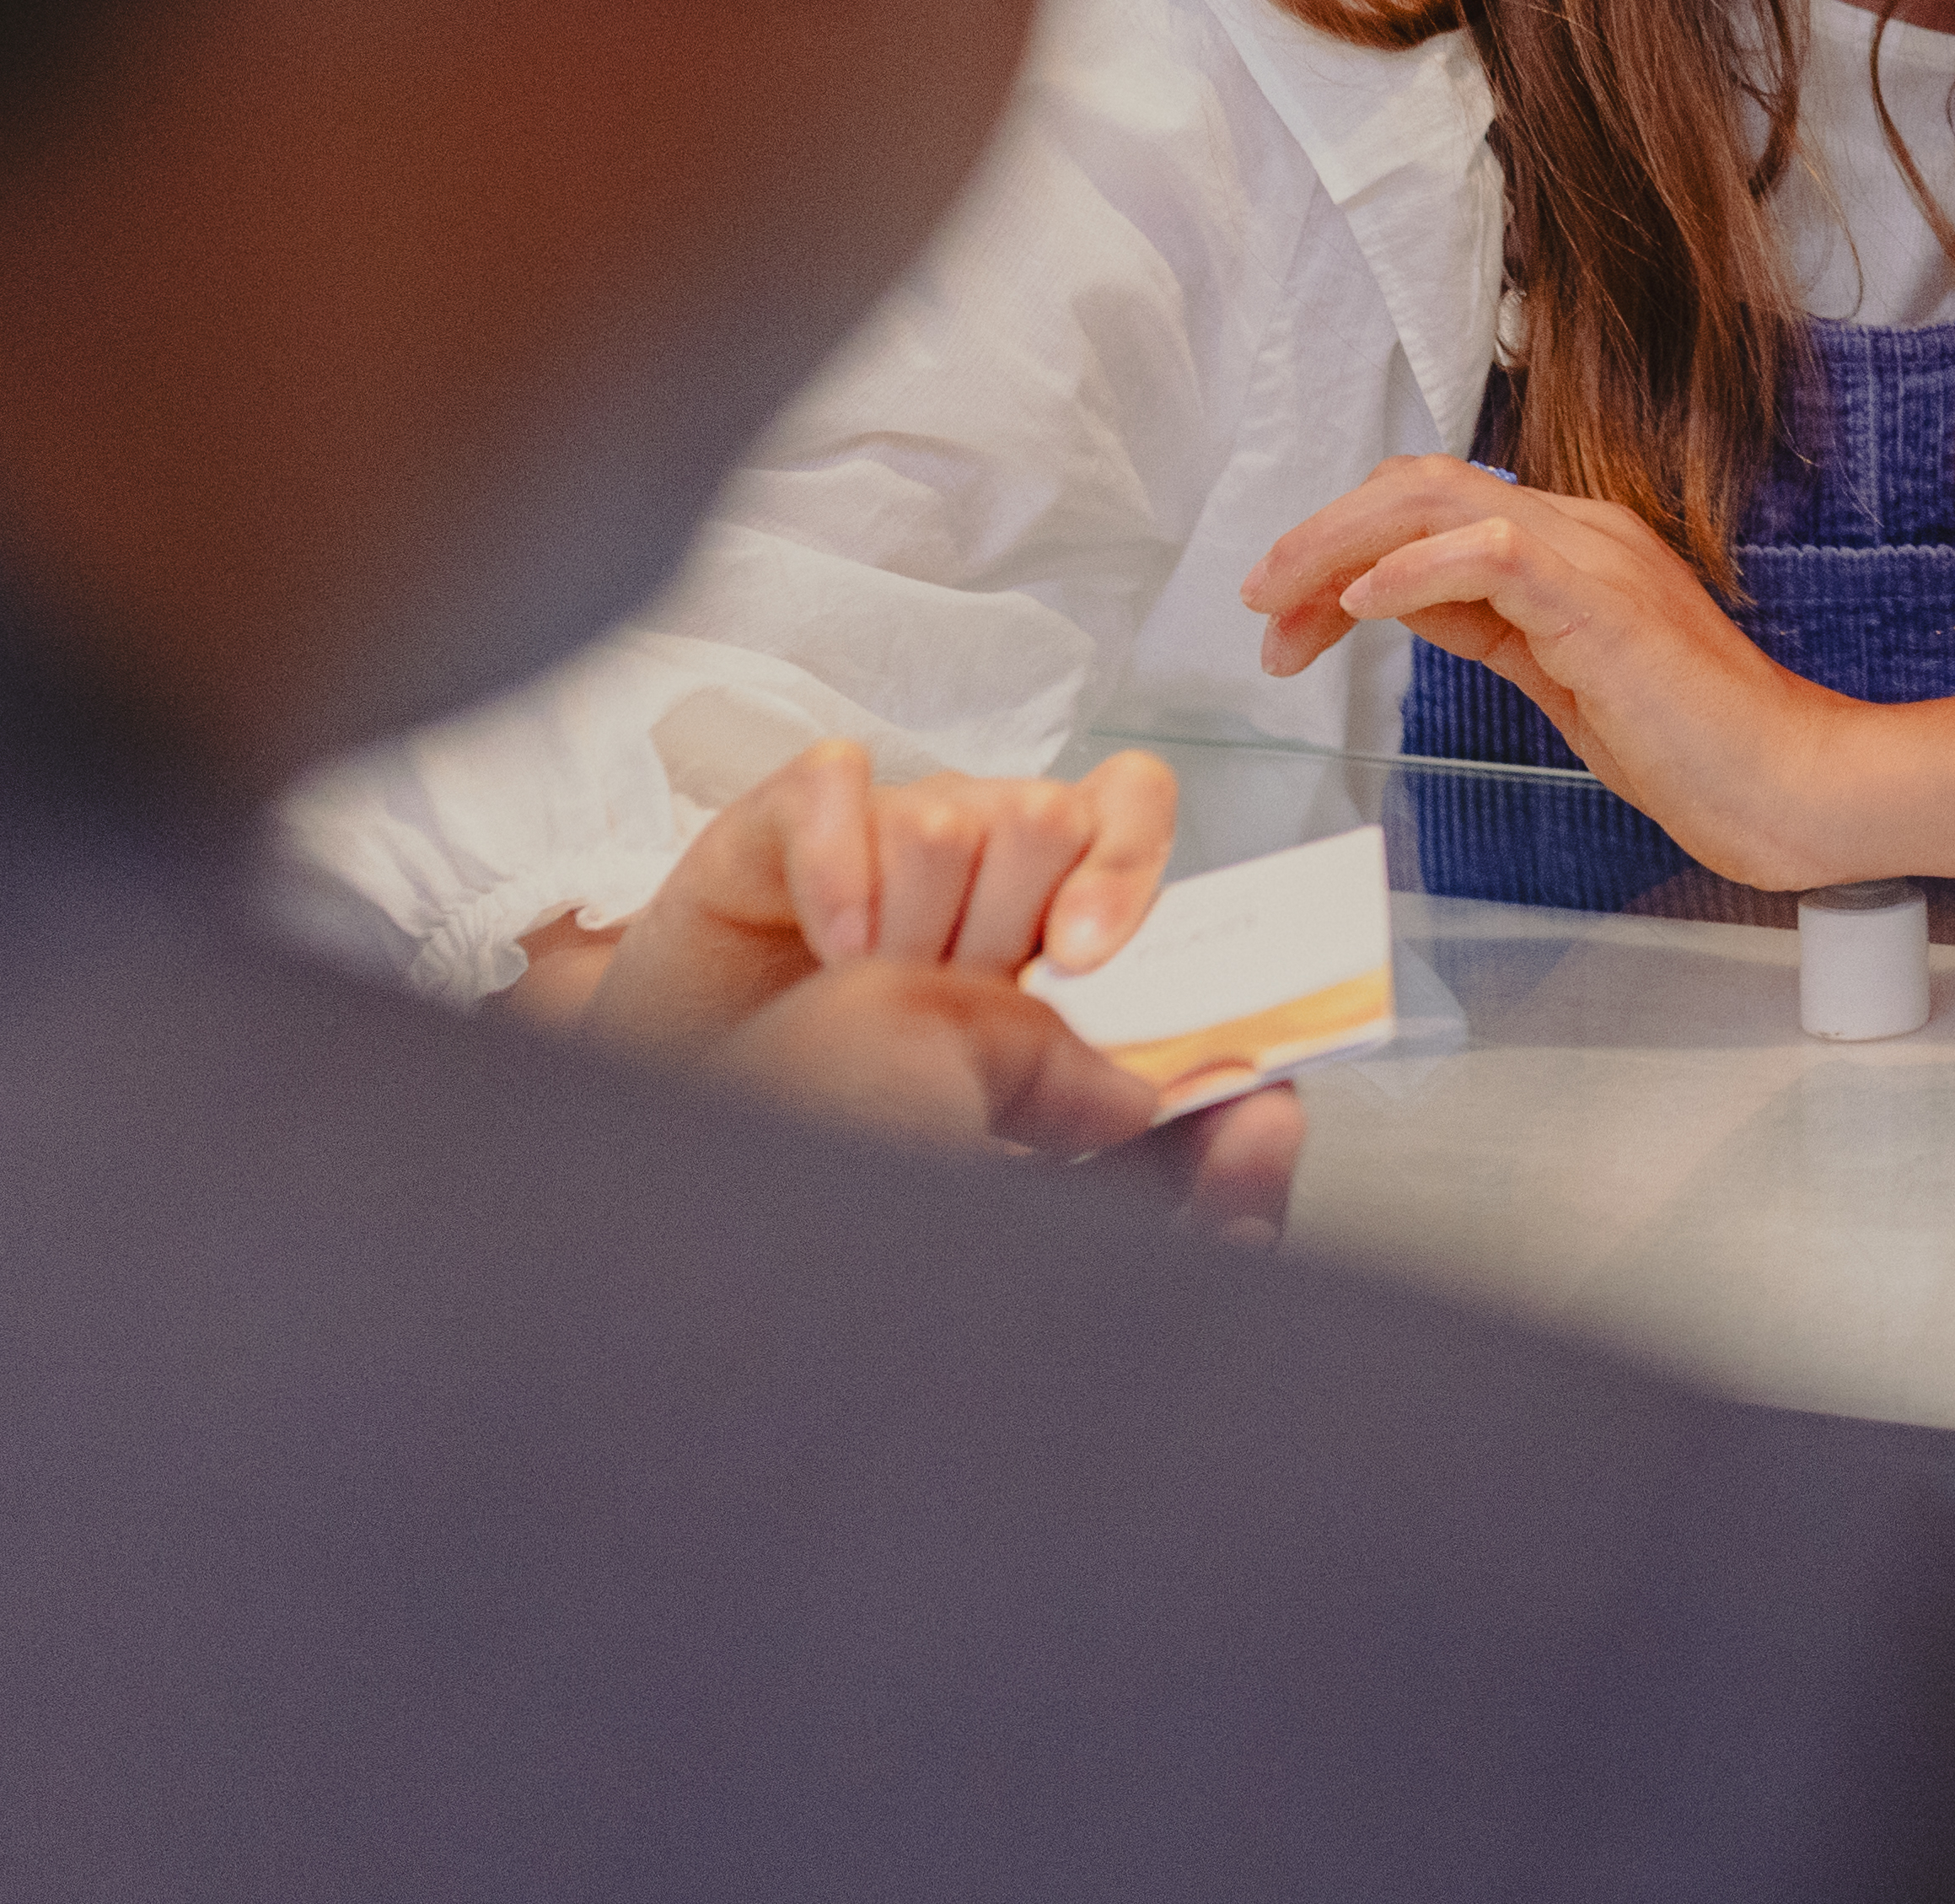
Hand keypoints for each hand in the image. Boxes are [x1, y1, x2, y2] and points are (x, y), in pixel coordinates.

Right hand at [565, 739, 1297, 1237]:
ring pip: (959, 805)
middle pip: (1054, 810)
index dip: (1127, 864)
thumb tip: (1270, 1112)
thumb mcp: (1038, 1174)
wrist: (684, 1171)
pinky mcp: (775, 831)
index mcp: (1046, 929)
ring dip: (921, 917)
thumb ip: (1167, 1157)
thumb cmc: (861, 1155)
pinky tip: (830, 946)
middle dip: (1008, 922)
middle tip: (950, 999)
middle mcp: (973, 869)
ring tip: (870, 988)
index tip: (1081, 957)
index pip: (1131, 812)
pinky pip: (840, 780)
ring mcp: (877, 844)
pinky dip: (841, 863)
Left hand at [1244, 456, 1954, 893]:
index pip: (1433, 508)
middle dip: (1320, 536)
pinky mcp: (1604, 603)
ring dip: (1340, 545)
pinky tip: (1358, 607)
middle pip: (1420, 485)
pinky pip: (1493, 552)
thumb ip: (1487, 625)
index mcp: (1574, 546)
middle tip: (1258, 602)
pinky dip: (1413, 569)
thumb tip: (1400, 600)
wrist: (1789, 782)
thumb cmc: (1693, 747)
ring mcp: (1597, 559)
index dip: (1341, 550)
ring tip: (1280, 600)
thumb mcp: (1558, 676)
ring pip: (1441, 501)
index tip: (1285, 621)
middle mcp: (1583, 531)